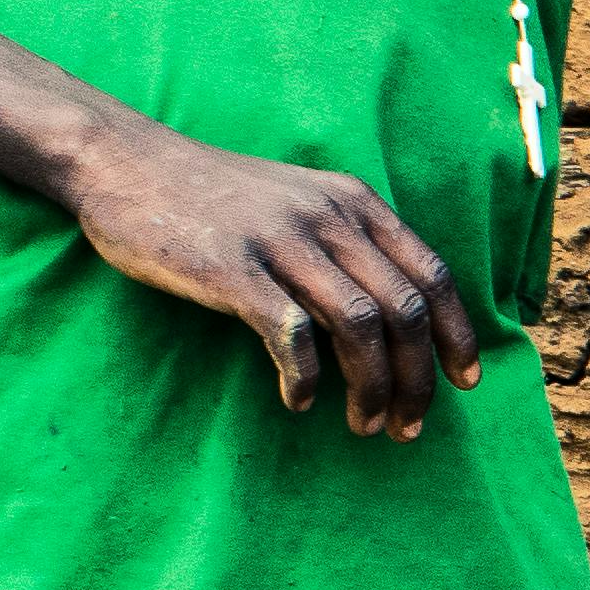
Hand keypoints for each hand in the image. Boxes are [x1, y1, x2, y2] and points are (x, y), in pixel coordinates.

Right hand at [63, 115, 482, 437]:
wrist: (124, 161)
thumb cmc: (212, 196)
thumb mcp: (297, 200)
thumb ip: (345, 241)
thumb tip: (392, 315)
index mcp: (353, 201)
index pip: (432, 274)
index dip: (457, 334)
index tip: (465, 382)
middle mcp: (328, 216)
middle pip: (404, 311)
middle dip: (417, 380)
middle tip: (409, 428)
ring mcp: (281, 240)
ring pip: (360, 326)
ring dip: (372, 388)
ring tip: (364, 426)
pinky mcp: (232, 269)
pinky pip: (292, 334)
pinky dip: (306, 377)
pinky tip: (301, 402)